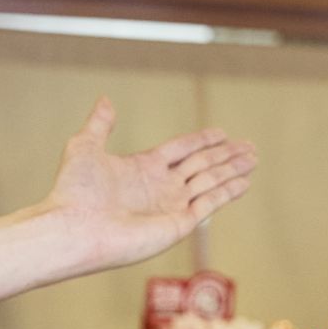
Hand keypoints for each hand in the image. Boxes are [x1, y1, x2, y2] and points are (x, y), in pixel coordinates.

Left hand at [37, 98, 257, 270]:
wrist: (73, 229)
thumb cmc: (74, 192)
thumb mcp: (85, 147)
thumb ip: (100, 124)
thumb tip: (105, 99)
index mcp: (142, 168)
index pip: (181, 150)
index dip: (201, 140)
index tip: (221, 132)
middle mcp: (159, 187)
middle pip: (202, 165)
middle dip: (226, 155)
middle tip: (250, 146)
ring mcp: (170, 206)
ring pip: (210, 182)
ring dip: (233, 170)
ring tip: (253, 159)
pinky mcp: (177, 225)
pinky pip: (209, 203)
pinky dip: (228, 192)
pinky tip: (245, 182)